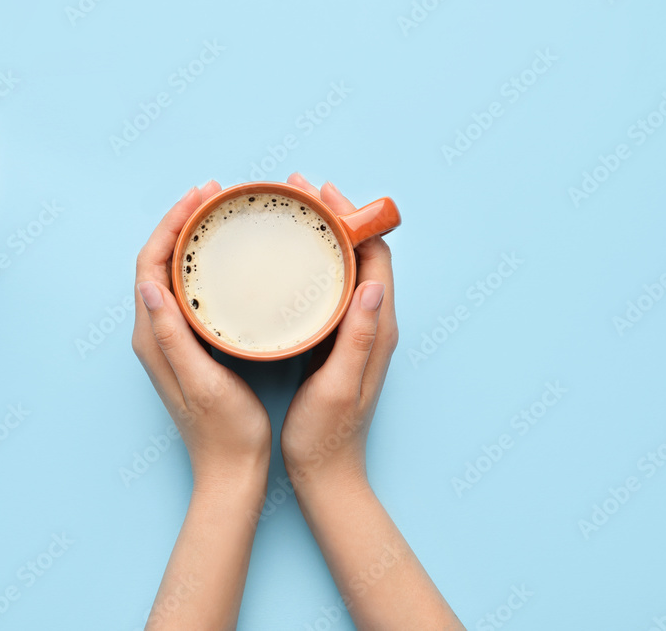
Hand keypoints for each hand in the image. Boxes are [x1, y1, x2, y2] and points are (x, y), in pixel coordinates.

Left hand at [132, 180, 270, 488]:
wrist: (232, 472)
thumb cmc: (224, 431)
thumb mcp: (200, 381)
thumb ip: (171, 334)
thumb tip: (149, 283)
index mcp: (153, 337)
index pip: (149, 265)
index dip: (169, 226)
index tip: (199, 198)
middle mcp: (155, 334)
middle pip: (157, 263)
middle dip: (179, 223)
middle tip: (212, 195)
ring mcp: (171, 341)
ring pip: (172, 275)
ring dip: (189, 241)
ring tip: (217, 215)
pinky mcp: (191, 347)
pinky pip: (189, 293)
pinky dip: (202, 267)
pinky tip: (227, 261)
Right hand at [279, 173, 398, 490]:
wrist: (326, 474)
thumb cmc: (327, 436)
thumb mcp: (340, 386)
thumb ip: (359, 336)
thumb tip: (375, 284)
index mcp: (377, 329)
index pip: (375, 257)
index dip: (352, 219)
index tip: (321, 192)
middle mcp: (372, 325)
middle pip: (360, 254)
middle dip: (334, 217)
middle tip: (299, 191)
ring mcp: (354, 333)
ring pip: (344, 269)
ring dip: (323, 237)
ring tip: (292, 214)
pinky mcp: (336, 343)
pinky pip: (330, 289)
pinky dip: (313, 265)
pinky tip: (287, 262)